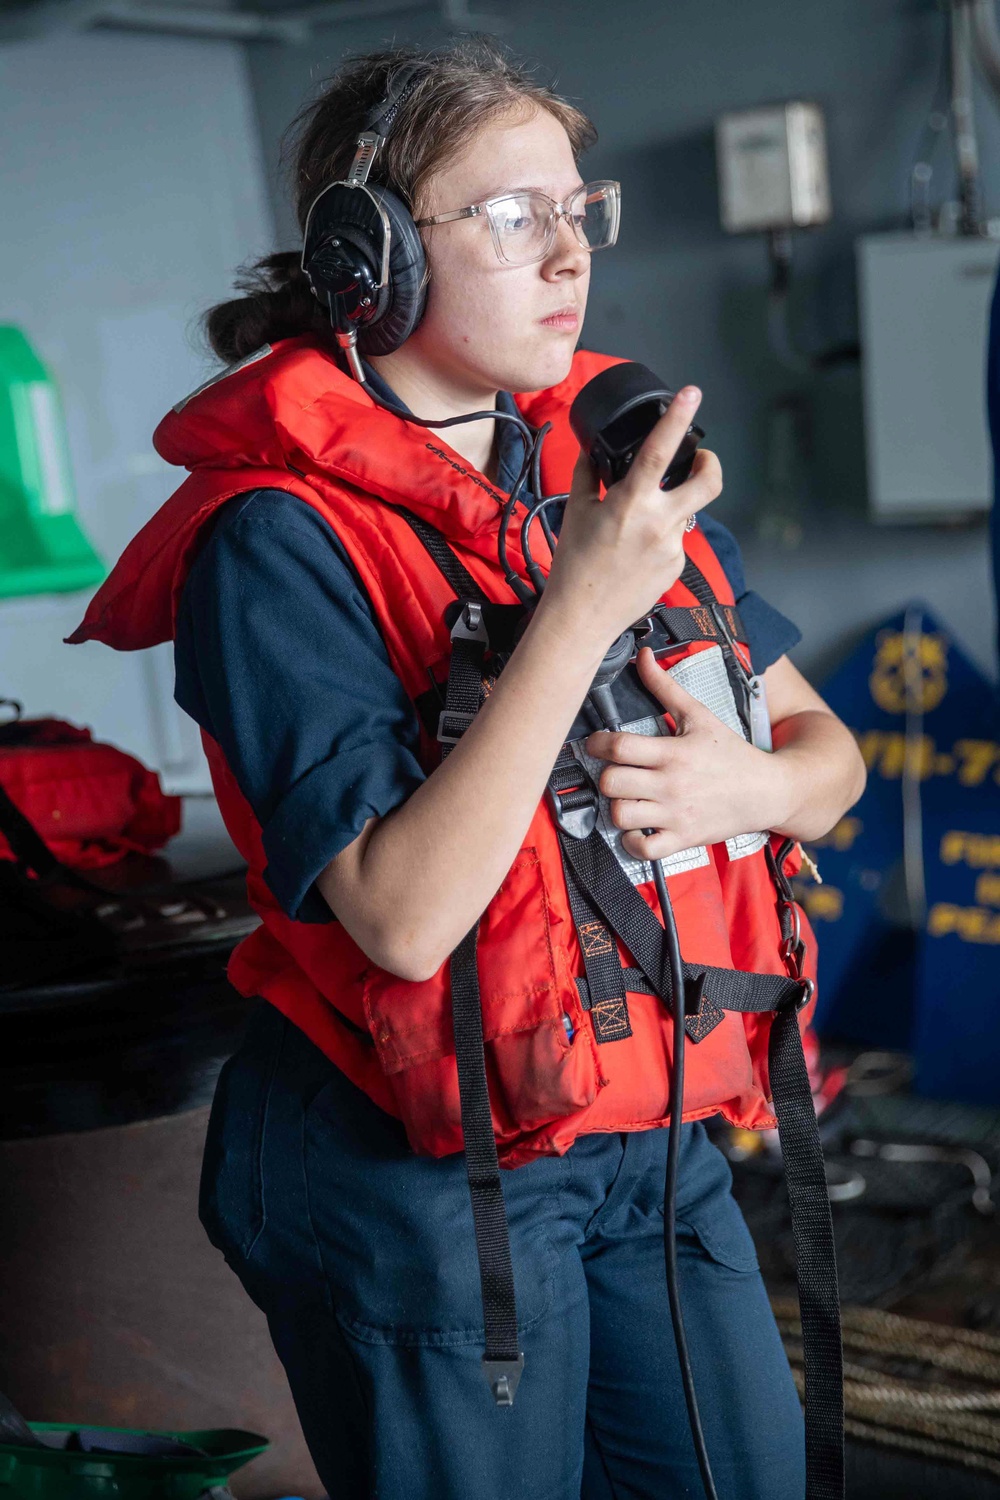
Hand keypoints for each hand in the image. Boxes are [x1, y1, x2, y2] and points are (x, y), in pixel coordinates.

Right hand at [540, 386, 722, 650]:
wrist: (582, 616)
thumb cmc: (574, 565)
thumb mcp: (576, 511)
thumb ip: (589, 475)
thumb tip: (595, 452)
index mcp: (630, 503)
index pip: (659, 451)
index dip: (678, 418)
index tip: (692, 394)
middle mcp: (657, 523)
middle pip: (708, 483)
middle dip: (711, 465)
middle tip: (701, 461)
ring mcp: (672, 547)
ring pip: (685, 514)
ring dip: (671, 510)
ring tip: (641, 527)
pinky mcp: (677, 567)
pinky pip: (676, 541)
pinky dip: (661, 539)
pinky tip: (638, 554)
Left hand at [584, 648, 784, 859]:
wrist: (768, 790)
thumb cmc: (731, 753)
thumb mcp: (699, 715)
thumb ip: (665, 687)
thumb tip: (643, 657)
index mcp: (673, 752)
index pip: (618, 747)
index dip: (597, 744)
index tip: (596, 744)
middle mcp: (672, 784)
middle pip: (612, 783)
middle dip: (605, 776)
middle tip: (613, 772)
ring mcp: (676, 814)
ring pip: (621, 816)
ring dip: (616, 807)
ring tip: (625, 798)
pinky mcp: (683, 838)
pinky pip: (643, 849)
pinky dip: (631, 842)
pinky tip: (635, 827)